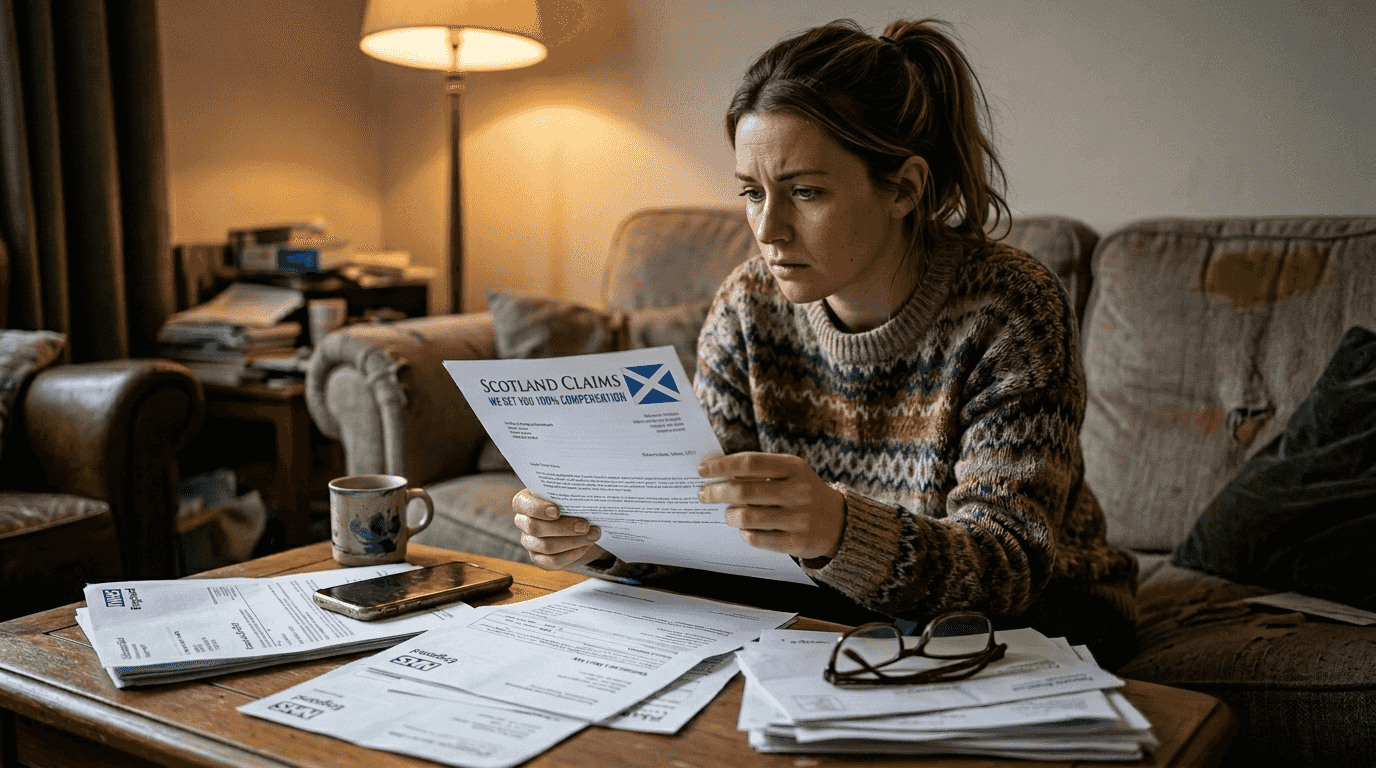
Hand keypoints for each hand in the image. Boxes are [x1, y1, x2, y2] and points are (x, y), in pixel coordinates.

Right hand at [512, 489, 607, 569]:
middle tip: (585, 525)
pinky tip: (586, 546)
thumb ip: (572, 492)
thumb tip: (586, 493)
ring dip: (573, 541)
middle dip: (563, 527)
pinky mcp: (540, 559)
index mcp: (525, 501)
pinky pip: (552, 561)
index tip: (557, 511)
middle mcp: (523, 522)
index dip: (537, 509)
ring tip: (592, 535)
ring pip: (546, 546)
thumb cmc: (573, 503)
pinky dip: (572, 554)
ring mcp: (530, 542)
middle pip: (535, 528)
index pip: (521, 504)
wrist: (582, 524)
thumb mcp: (571, 494)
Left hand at [697, 452, 845, 559]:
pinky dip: (745, 533)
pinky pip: (758, 539)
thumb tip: (717, 471)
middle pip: (743, 492)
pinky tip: (745, 529)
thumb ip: (759, 470)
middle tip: (703, 494)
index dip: (722, 466)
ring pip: (747, 518)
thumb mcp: (790, 472)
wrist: (839, 521)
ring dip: (730, 516)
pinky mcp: (798, 542)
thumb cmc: (802, 491)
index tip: (702, 470)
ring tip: (728, 514)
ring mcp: (800, 518)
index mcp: (794, 467)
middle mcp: (799, 491)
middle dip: (716, 493)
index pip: (750, 463)